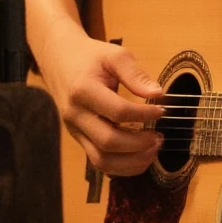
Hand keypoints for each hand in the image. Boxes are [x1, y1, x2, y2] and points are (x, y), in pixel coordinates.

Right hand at [34, 16, 164, 177]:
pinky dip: (121, 167)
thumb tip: (158, 94)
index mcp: (83, 90)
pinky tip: (140, 158)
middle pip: (108, 141)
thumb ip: (136, 74)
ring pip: (101, 160)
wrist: (59, 60)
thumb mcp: (114, 55)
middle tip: (159, 137)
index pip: (117, 111)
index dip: (143, 115)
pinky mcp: (79, 138)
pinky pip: (98, 162)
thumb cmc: (90, 57)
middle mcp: (76, 115)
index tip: (162, 110)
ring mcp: (75, 130)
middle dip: (138, 144)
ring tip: (153, 151)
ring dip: (131, 162)